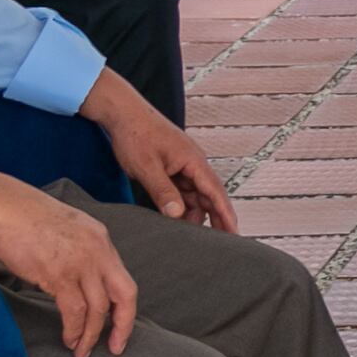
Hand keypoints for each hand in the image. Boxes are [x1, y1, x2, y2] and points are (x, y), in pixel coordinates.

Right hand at [0, 198, 143, 355]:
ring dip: (90, 334)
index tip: (120, 329)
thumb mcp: (67, 231)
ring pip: (98, 309)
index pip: (123, 281)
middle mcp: (98, 251)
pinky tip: (68, 339)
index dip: (124, 308)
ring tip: (80, 350)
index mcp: (101, 240)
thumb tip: (80, 283)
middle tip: (115, 348)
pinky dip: (73, 329)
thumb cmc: (25, 220)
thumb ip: (80, 254)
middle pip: (124, 295)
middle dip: (123, 325)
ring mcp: (81, 263)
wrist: (3, 209)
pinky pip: (74, 311)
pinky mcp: (59, 274)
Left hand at [84, 70, 236, 230]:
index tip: (234, 233)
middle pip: (210, 195)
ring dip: (194, 213)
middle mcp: (193, 163)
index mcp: (193, 160)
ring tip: (190, 236)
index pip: (215, 192)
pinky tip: (176, 217)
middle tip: (220, 243)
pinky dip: (182, 204)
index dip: (226, 214)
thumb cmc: (135, 134)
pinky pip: (183, 189)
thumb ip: (163, 191)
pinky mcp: (173, 166)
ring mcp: (183, 164)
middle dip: (215, 218)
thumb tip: (177, 214)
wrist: (123, 113)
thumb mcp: (147, 167)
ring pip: (195, 194)